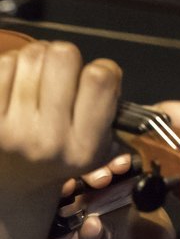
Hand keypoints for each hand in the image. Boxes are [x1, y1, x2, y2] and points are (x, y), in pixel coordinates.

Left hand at [0, 41, 119, 197]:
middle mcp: (49, 140)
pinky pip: (3, 65)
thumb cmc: (60, 154)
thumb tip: (103, 70)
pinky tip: (17, 83)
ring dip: (37, 59)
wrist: (14, 184)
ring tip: (38, 79)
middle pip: (63, 55)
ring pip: (31, 55)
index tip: (95, 78)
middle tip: (62, 72)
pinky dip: (11, 66)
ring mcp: (12, 130)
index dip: (103, 68)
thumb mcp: (101, 146)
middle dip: (66, 56)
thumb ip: (109, 106)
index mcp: (85, 146)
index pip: (100, 78)